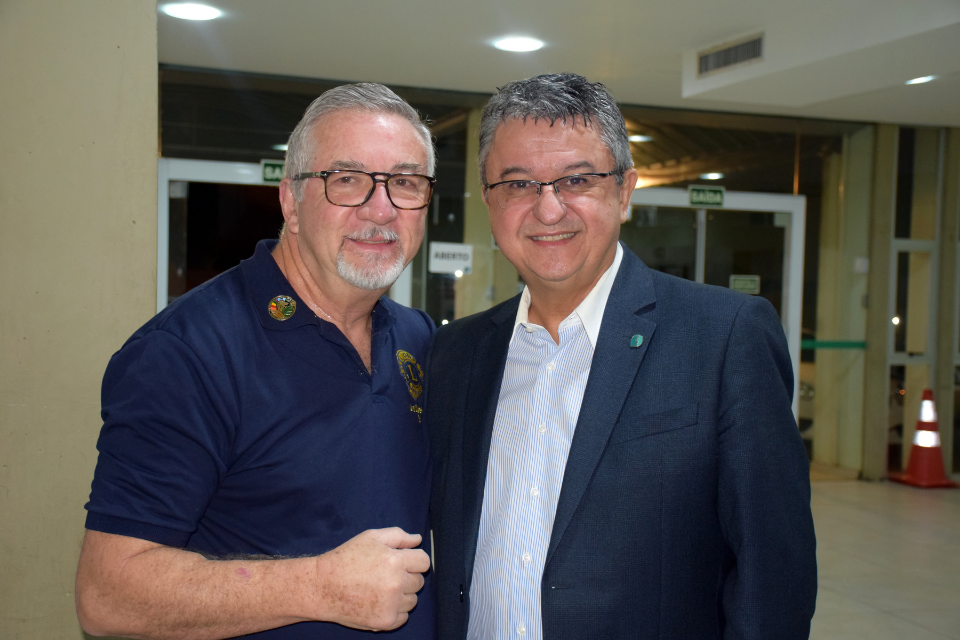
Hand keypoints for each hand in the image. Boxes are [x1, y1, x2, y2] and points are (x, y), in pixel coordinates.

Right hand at [314, 527, 429, 630]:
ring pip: (412, 600)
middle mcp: (396, 583)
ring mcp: (391, 604)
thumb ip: (398, 536)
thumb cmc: (345, 559)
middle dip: (407, 577)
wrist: (323, 587)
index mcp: (395, 561)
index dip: (414, 560)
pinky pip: (403, 617)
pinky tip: (378, 602)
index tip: (403, 562)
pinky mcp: (385, 621)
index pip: (424, 562)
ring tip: (380, 589)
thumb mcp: (371, 538)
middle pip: (419, 582)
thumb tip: (418, 540)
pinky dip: (394, 611)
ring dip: (402, 595)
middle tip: (386, 575)